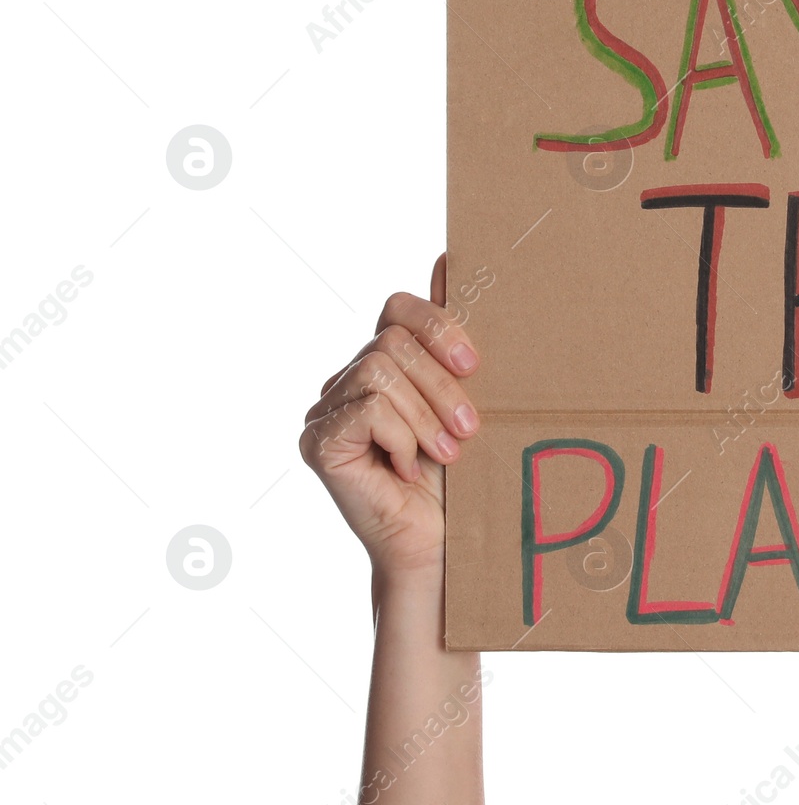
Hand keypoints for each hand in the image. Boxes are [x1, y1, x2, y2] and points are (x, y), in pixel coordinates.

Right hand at [300, 254, 480, 587]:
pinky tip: (408, 469)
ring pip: (381, 370)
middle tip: (470, 430)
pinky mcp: (317, 441)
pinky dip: (400, 436)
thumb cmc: (463, 480)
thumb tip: (451, 255)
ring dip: (427, 415)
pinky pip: (367, 407)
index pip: (398, 307)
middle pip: (392, 339)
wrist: (444, 549)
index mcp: (386, 364)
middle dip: (442, 385)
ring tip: (447, 454)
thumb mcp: (472, 399)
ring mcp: (327, 409)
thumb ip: (455, 338)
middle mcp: (349, 380)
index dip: (437, 323)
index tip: (475, 364)